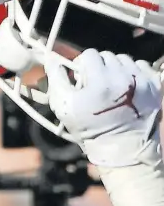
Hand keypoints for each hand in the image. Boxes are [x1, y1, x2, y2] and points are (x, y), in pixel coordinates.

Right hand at [44, 49, 161, 166]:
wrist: (123, 150)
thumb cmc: (91, 131)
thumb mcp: (64, 108)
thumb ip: (56, 80)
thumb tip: (52, 60)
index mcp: (100, 82)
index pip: (89, 55)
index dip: (82, 65)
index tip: (82, 79)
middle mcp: (123, 77)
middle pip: (107, 56)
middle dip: (99, 67)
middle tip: (96, 85)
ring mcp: (142, 81)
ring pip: (124, 60)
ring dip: (116, 69)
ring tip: (112, 86)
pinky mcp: (155, 85)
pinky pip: (142, 66)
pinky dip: (134, 72)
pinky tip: (128, 87)